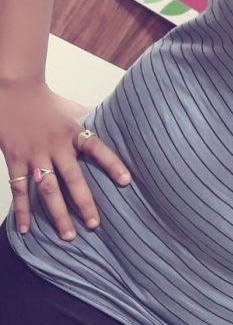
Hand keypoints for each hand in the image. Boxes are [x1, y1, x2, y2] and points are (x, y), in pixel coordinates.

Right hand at [0, 80, 129, 239]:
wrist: (14, 89)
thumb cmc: (46, 100)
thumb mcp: (72, 108)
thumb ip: (91, 118)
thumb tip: (117, 119)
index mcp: (72, 133)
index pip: (97, 148)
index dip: (112, 164)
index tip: (126, 181)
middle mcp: (55, 147)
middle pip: (72, 178)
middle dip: (84, 203)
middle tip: (94, 225)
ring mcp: (34, 155)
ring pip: (47, 189)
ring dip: (58, 214)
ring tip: (68, 236)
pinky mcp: (15, 159)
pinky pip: (19, 189)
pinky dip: (22, 210)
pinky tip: (26, 229)